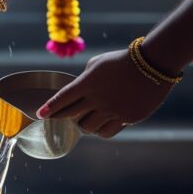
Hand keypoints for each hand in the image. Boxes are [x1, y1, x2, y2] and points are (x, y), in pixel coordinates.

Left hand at [38, 50, 173, 137]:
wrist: (152, 64)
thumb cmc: (122, 61)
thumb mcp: (97, 64)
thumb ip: (83, 80)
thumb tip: (77, 94)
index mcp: (87, 83)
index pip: (62, 98)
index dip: (50, 108)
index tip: (40, 114)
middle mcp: (97, 99)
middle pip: (71, 116)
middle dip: (61, 117)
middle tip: (58, 117)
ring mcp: (112, 110)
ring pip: (88, 128)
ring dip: (83, 124)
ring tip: (85, 119)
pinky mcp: (127, 118)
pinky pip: (107, 132)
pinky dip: (100, 130)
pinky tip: (100, 125)